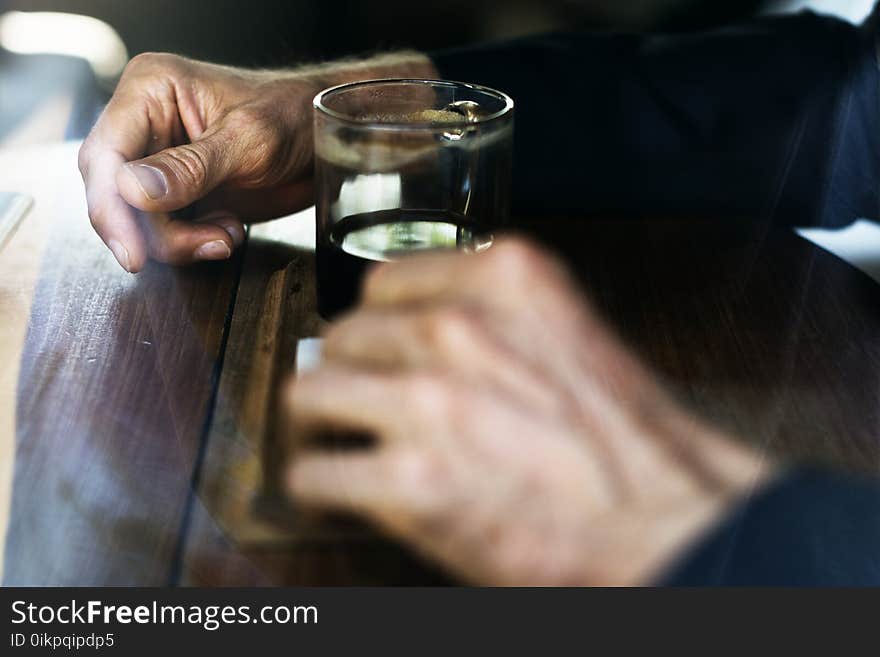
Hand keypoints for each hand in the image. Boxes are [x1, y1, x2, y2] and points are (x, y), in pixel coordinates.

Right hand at [79, 52, 435, 270]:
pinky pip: (166, 230)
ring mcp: (161, 161)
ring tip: (228, 234)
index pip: (105, 155)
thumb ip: (191, 168)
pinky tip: (228, 232)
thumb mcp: (247, 141)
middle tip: (206, 245)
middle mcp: (146, 124)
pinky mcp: (180, 192)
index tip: (133, 252)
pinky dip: (194, 243)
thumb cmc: (296, 117)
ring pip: (139, 220)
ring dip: (180, 241)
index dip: (111, 209)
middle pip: (115, 194)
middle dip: (156, 232)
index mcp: (150, 92)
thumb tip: (131, 190)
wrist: (328, 138)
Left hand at [282, 238, 774, 584]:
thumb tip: (411, 331)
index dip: (377, 324)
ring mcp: (429, 400)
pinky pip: (312, 473)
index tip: (378, 350)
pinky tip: (340, 495)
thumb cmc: (625, 439)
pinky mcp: (412, 480)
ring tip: (335, 445)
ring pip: (310, 393)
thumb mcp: (564, 331)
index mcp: (506, 276)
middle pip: (344, 335)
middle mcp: (458, 326)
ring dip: (319, 423)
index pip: (384, 282)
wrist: (667, 521)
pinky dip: (318, 487)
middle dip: (349, 371)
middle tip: (358, 404)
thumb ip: (491, 317)